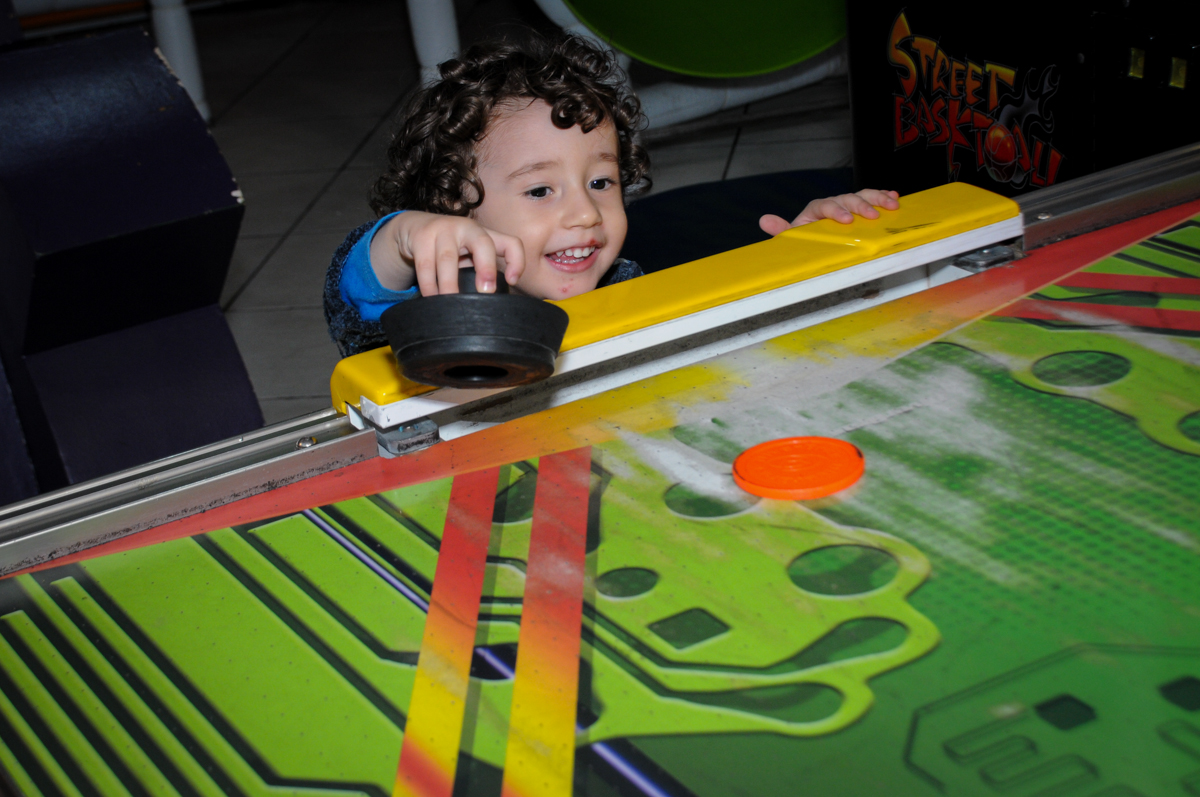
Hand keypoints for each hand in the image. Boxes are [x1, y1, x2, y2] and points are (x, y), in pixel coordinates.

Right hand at [370, 211, 525, 295]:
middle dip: (487, 268)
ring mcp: (443, 229)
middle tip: (486, 292)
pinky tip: (432, 299)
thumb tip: (490, 305)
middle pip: (483, 243)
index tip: (511, 282)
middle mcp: (467, 228)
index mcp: (484, 235)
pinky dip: (429, 285)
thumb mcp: (468, 254)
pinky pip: (425, 265)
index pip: (510, 243)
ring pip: (447, 259)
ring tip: (453, 306)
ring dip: (450, 285)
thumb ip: (480, 270)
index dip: (517, 261)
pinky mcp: (421, 237)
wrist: (412, 227)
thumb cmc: (448, 248)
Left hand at [759, 189, 900, 235]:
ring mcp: (848, 204)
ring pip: (863, 195)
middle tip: (873, 216)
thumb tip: (764, 220)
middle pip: (848, 198)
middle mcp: (834, 203)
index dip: (837, 211)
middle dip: (861, 206)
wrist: (815, 237)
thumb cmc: (806, 236)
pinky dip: (884, 196)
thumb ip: (782, 229)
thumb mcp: (794, 234)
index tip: (847, 221)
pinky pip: (873, 198)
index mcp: (816, 208)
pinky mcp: (860, 207)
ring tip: (893, 204)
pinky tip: (895, 197)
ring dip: (878, 198)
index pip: (826, 205)